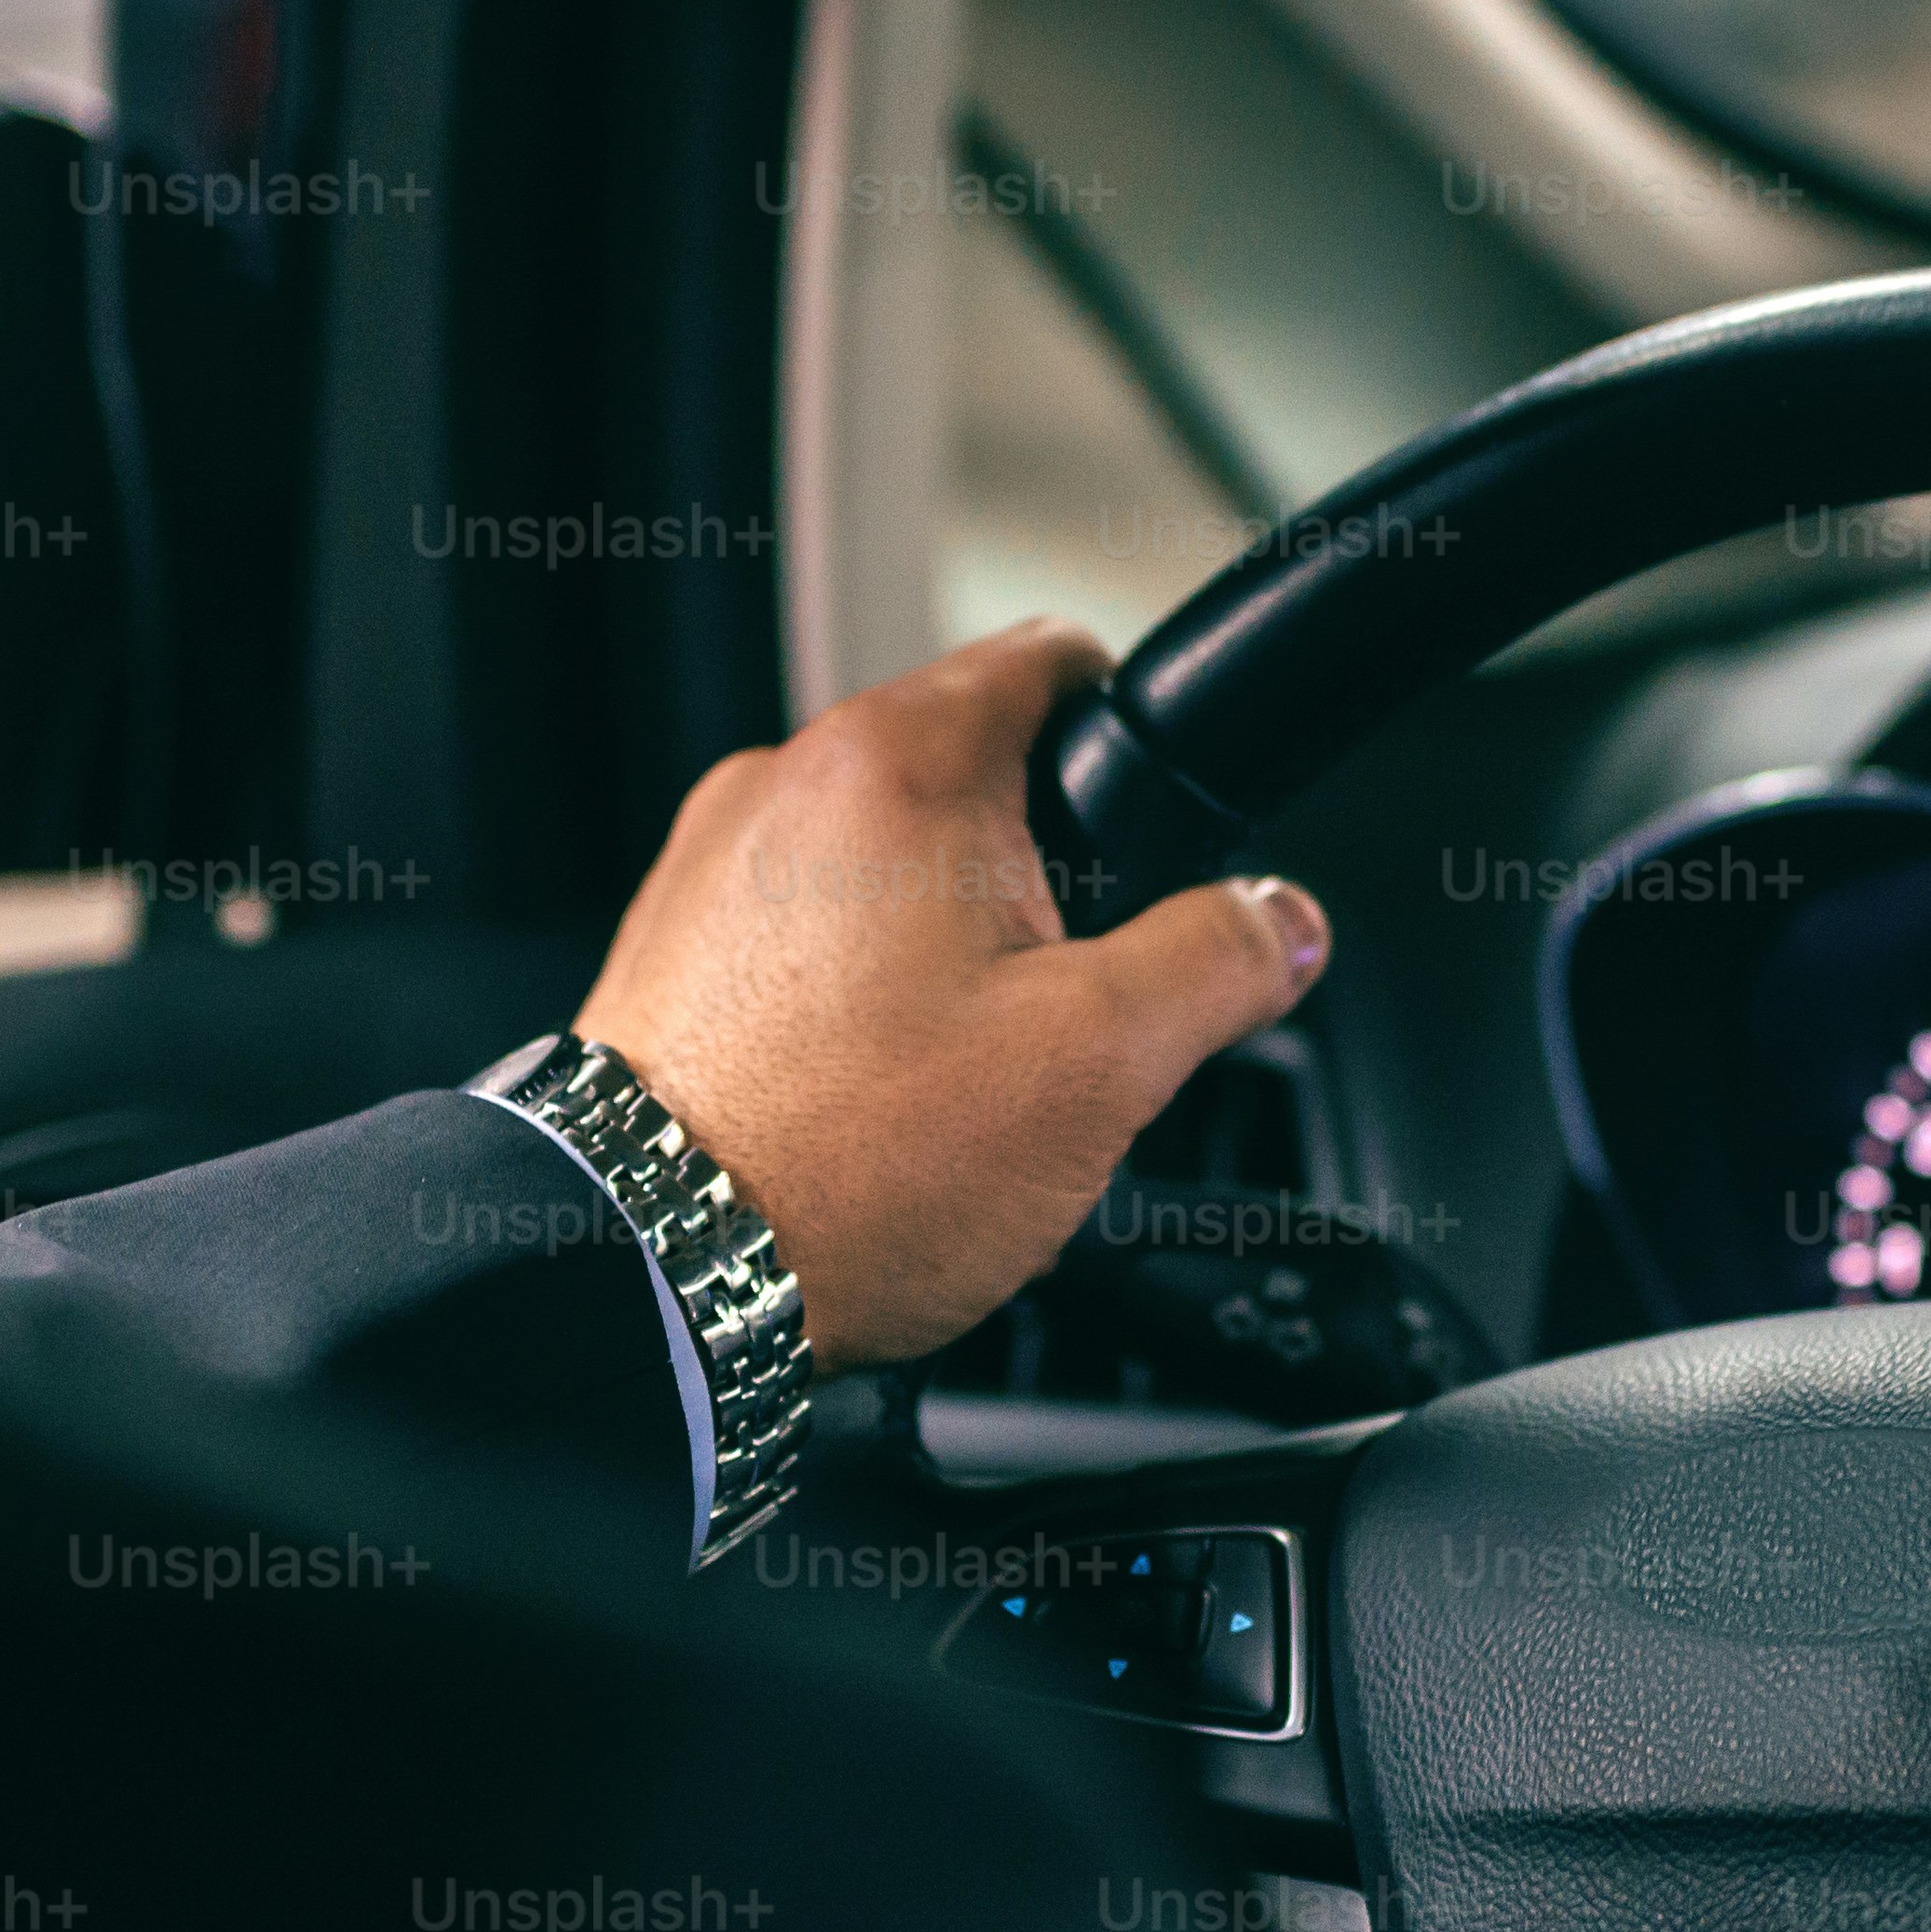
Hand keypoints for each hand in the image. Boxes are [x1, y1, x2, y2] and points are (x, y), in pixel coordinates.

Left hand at [572, 624, 1332, 1373]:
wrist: (650, 1273)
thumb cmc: (848, 1161)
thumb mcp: (1099, 1061)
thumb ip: (1217, 964)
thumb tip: (1280, 922)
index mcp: (897, 760)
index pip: (1052, 658)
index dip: (1129, 728)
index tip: (1154, 809)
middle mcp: (783, 783)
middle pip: (970, 782)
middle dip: (1040, 883)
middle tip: (1062, 1013)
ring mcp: (711, 869)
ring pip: (886, 872)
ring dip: (946, 950)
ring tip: (957, 1081)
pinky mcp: (669, 957)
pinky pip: (803, 943)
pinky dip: (854, 1001)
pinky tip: (873, 1104)